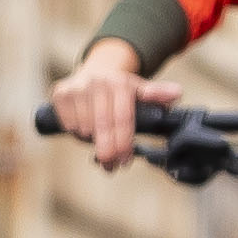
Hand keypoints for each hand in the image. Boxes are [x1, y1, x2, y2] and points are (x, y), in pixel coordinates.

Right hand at [46, 39, 154, 171]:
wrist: (95, 70)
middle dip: (107, 150)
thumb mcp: (141, 90)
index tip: (125, 160)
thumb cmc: (121, 88)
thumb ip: (158, 95)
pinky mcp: (60, 92)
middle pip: (102, 126)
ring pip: (83, 127)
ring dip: (92, 142)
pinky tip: (85, 131)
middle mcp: (97, 82)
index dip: (123, 142)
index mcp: (120, 83)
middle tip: (111, 167)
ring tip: (100, 144)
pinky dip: (77, 133)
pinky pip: (68, 124)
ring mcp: (77, 86)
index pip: (122, 118)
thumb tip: (177, 93)